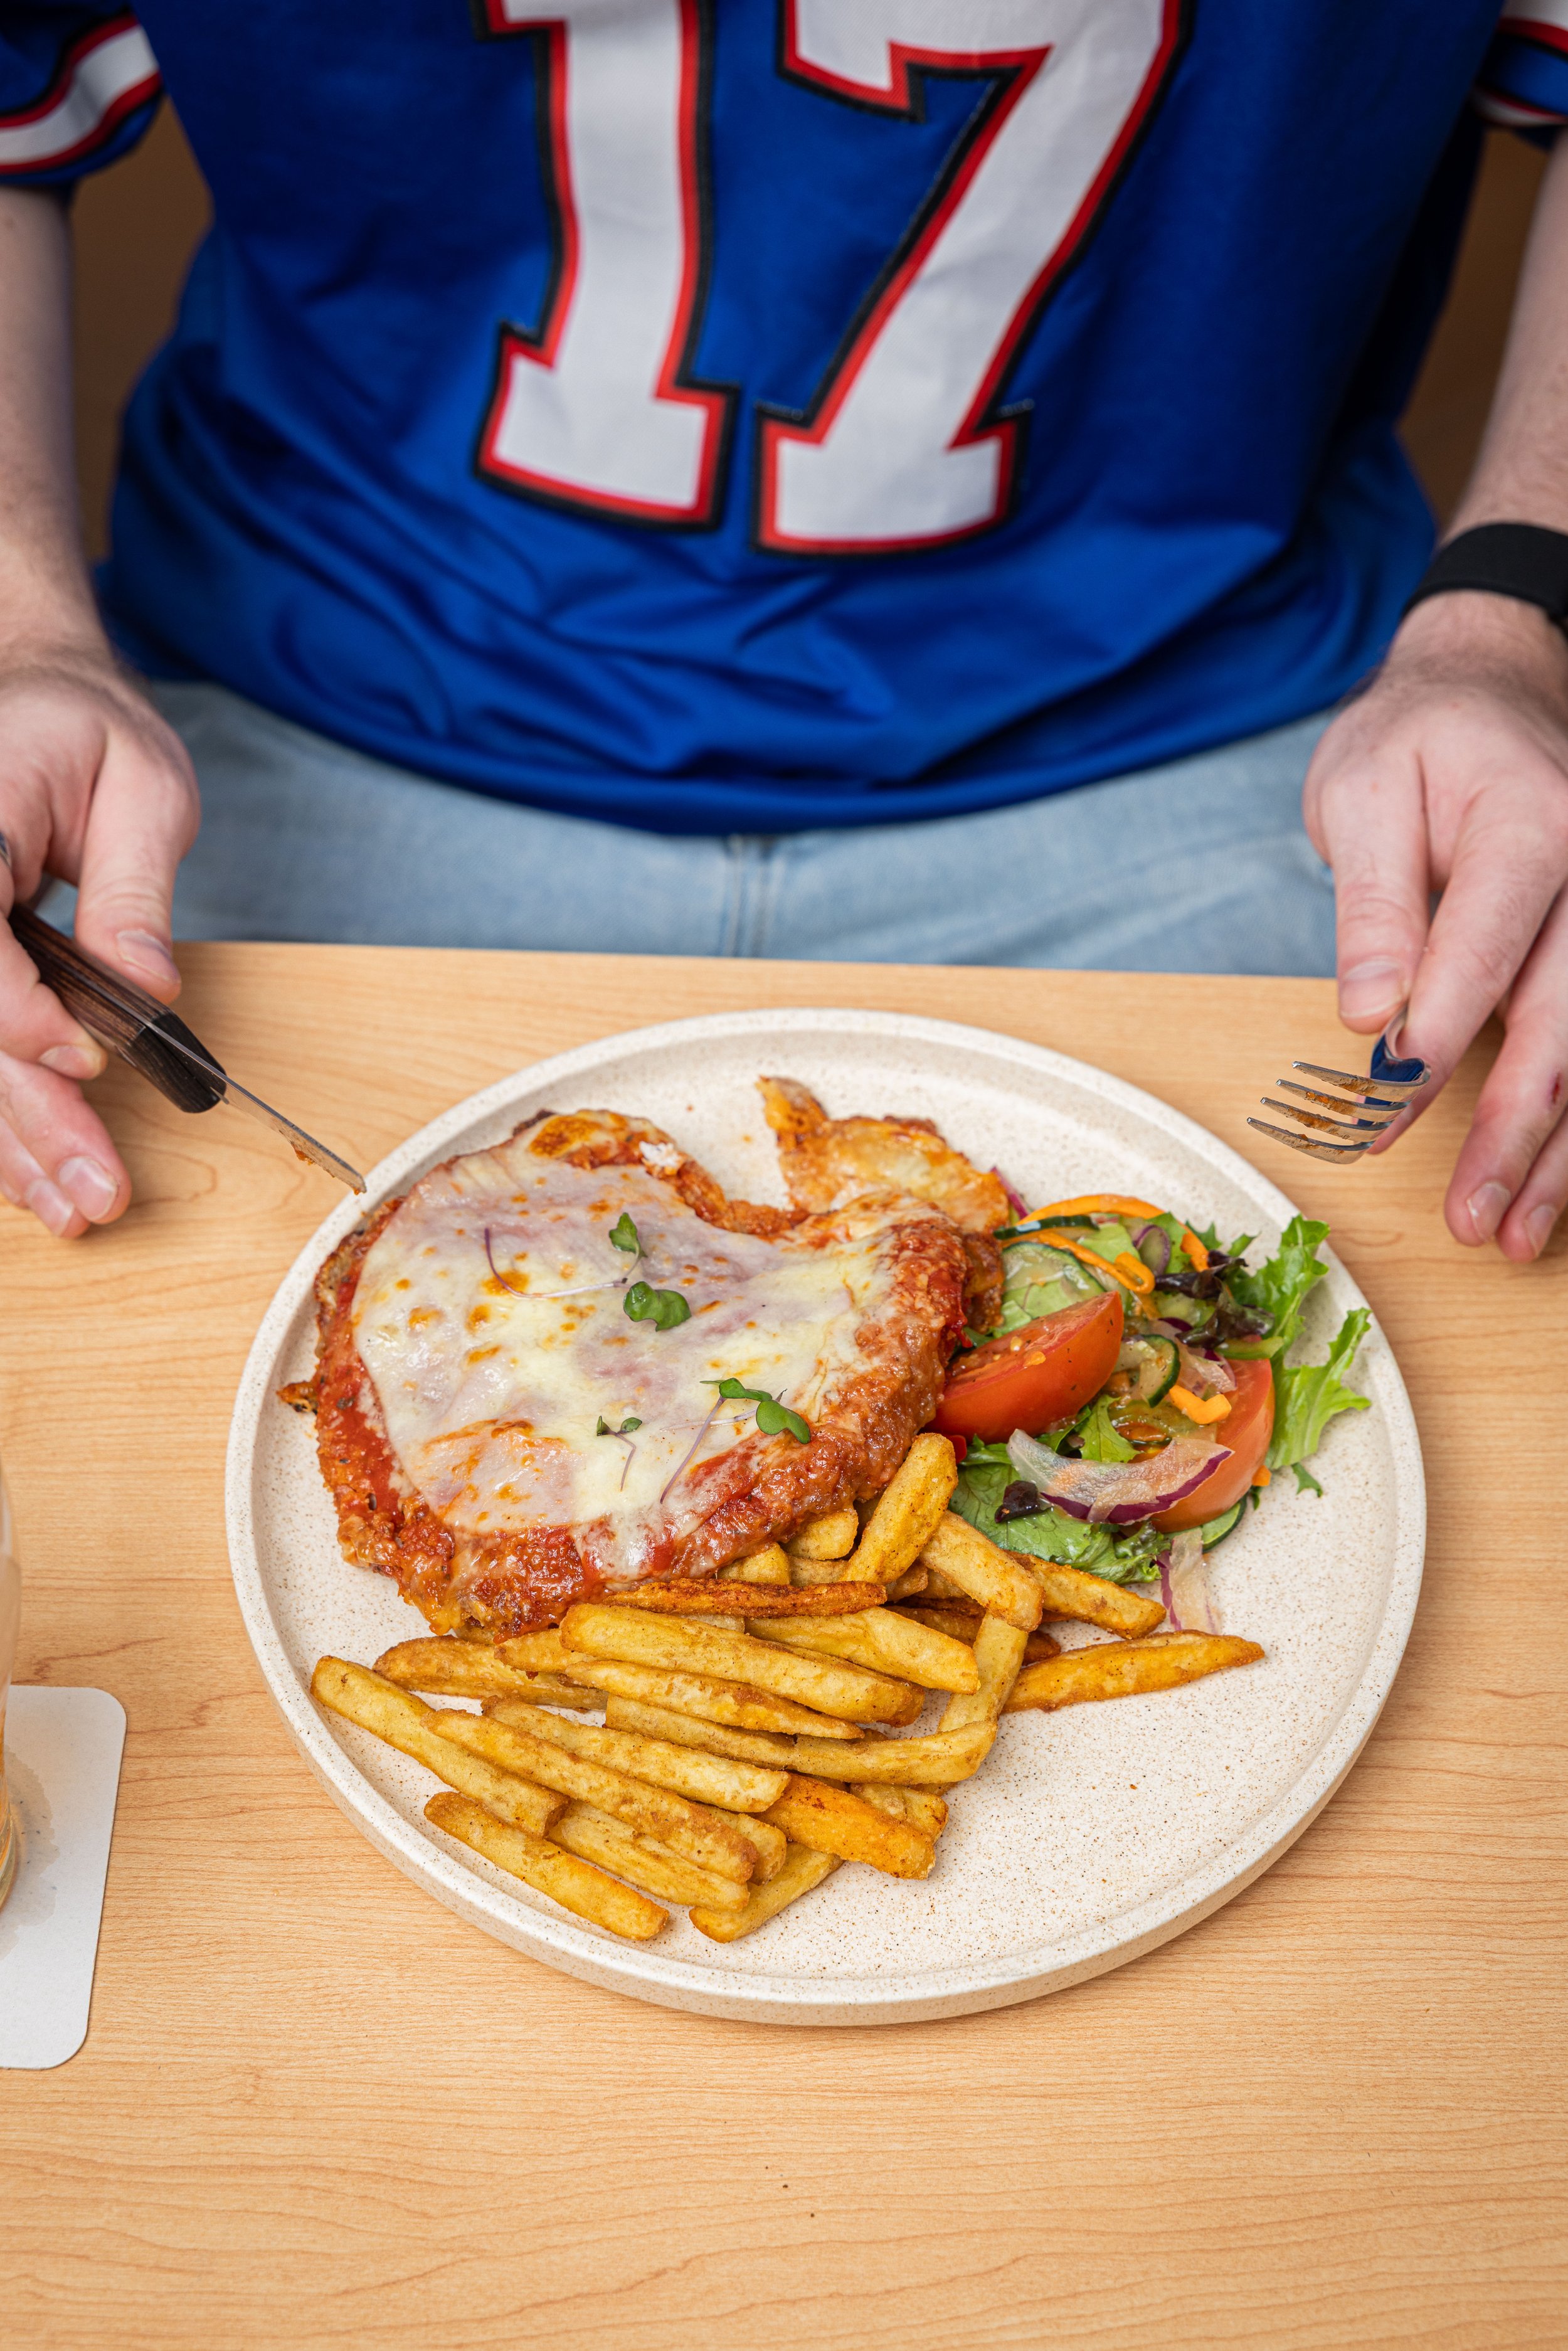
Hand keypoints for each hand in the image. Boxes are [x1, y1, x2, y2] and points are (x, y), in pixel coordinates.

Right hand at [0, 644, 197, 1236]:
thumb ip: (135, 892)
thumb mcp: (142, 786)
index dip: (24, 1018)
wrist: (36, 696)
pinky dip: (0, 1118)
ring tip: (73, 1207)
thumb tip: (147, 990)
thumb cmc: (87, 732)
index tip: (88, 1062)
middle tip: (94, 1193)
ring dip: (10, 1141)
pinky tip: (32, 1176)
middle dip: (26, 1117)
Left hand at [1304, 591, 1567, 1260]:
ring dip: (1562, 1149)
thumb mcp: (1362, 790)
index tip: (1389, 1098)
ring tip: (1515, 1234)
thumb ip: (1373, 902)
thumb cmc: (1416, 741)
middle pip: (1564, 1018)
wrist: (1490, 691)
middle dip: (1520, 1128)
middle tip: (1474, 1218)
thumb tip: (1370, 1012)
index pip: (1490, 943)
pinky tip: (1553, 1189)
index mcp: (1530, 824)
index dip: (1440, 1029)